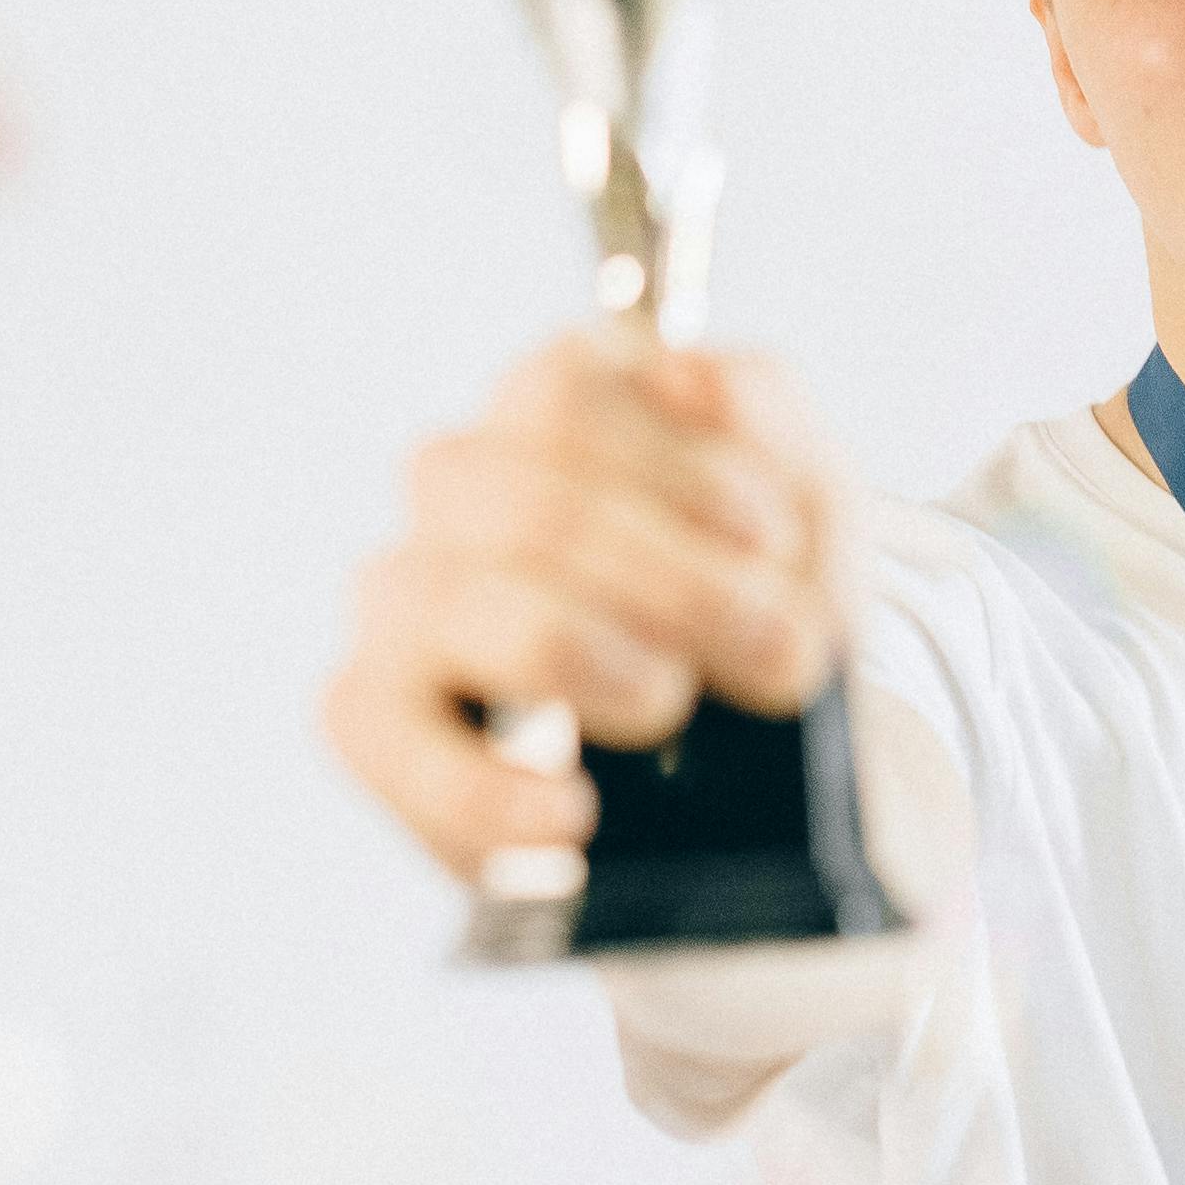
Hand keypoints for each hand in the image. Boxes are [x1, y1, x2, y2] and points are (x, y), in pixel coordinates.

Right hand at [322, 330, 856, 882]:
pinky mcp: (374, 719)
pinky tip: (571, 812)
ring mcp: (406, 602)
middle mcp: (459, 490)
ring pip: (455, 604)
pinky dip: (484, 789)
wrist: (767, 770)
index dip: (678, 469)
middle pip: (525, 505)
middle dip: (674, 585)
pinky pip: (383, 739)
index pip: (562, 396)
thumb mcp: (810, 506)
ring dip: (589, 661)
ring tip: (674, 707)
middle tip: (782, 652)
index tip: (772, 542)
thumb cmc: (765, 605)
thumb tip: (692, 371)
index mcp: (553, 408)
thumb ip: (770, 419)